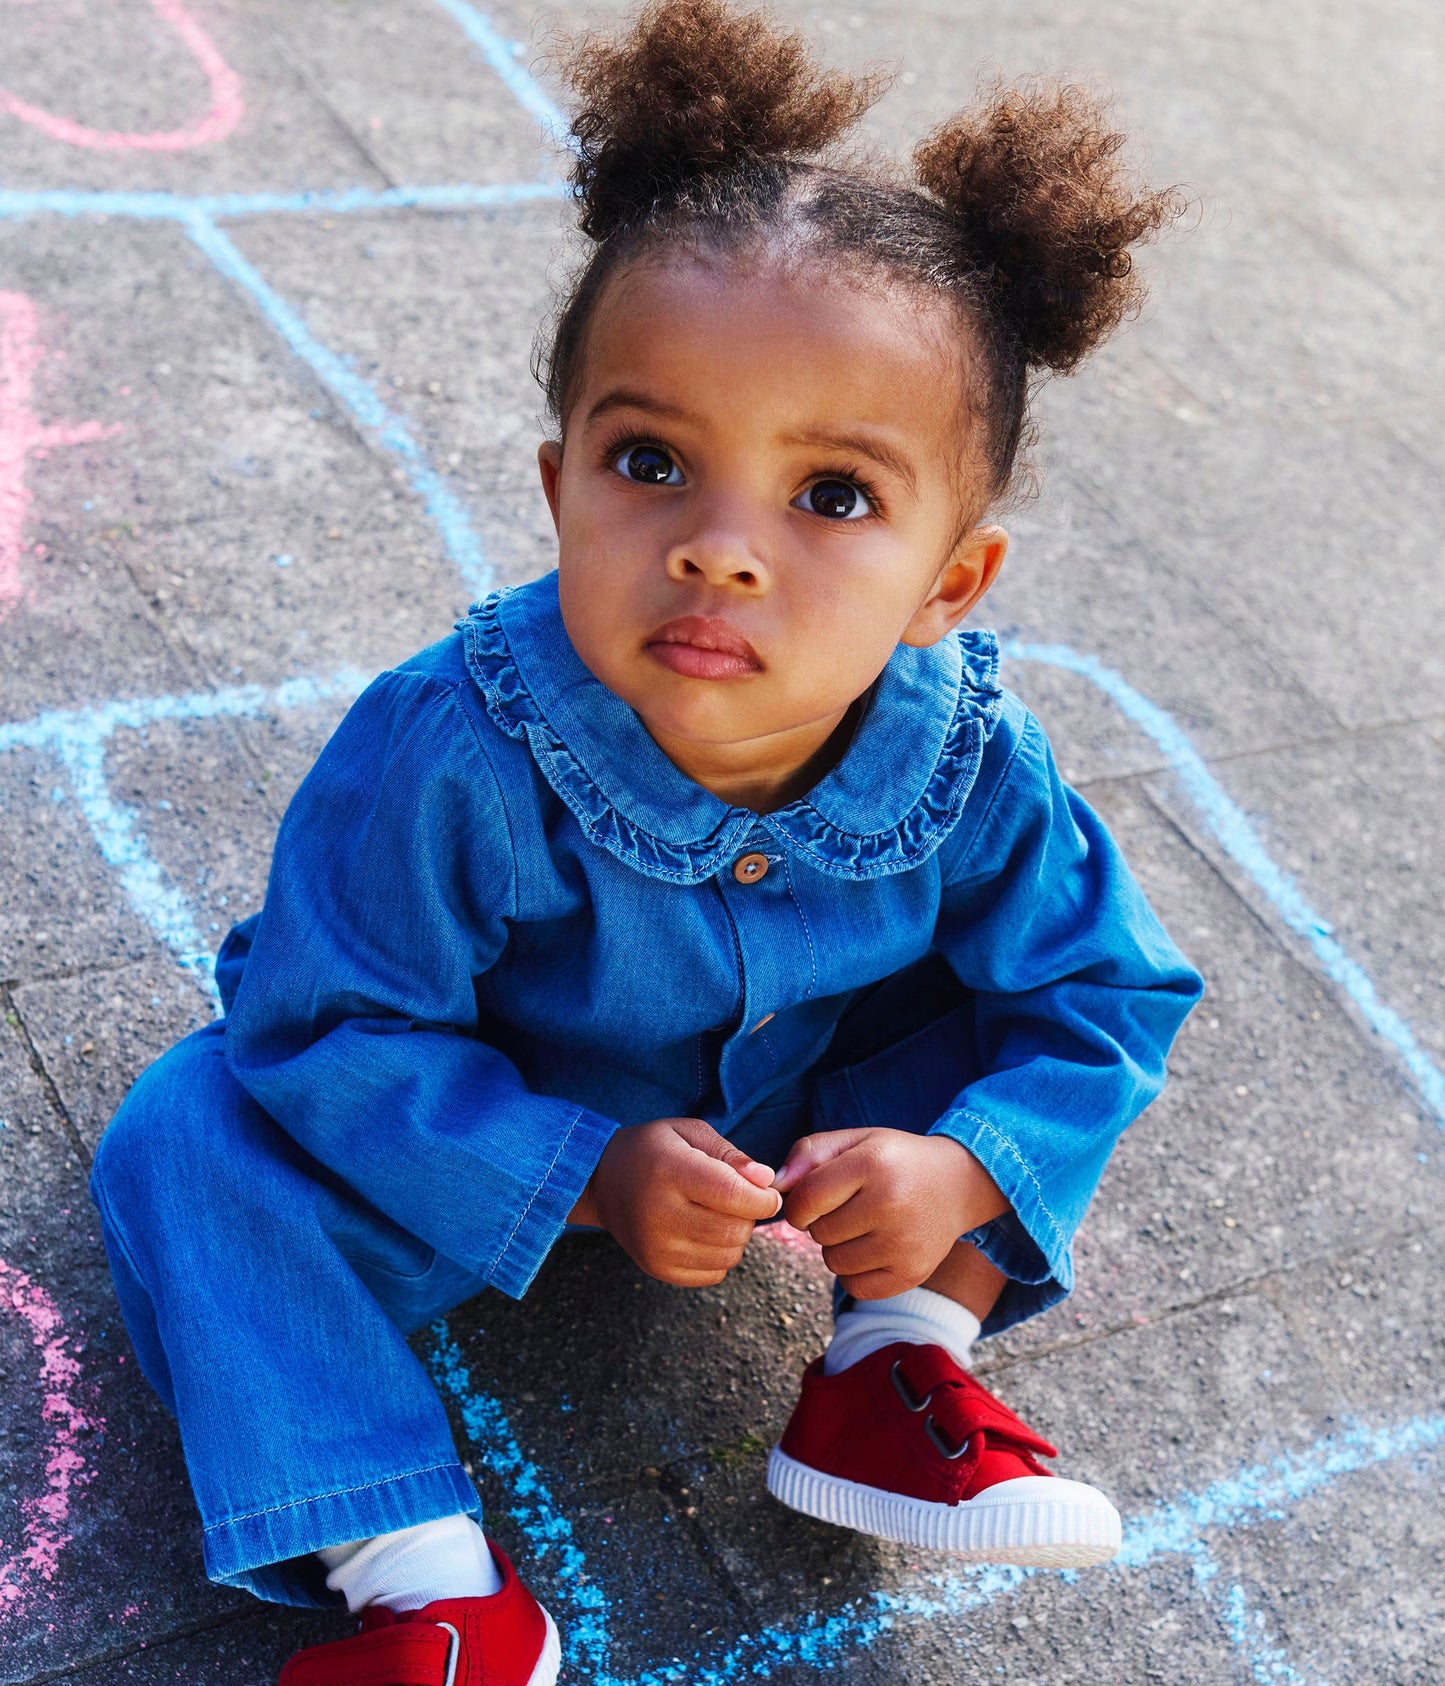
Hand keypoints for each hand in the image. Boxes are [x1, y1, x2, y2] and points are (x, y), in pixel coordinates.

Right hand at [569, 1117, 781, 1286]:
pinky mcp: (656, 1268)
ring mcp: (656, 1247)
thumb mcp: (688, 1132)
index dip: (763, 1198)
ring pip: (729, 1255)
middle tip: (737, 1200)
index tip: (768, 1192)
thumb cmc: (653, 1151)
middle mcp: (660, 1214)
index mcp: (670, 1171)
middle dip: (749, 1216)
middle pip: (734, 1230)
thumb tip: (766, 1181)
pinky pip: (714, 1274)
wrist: (601, 1182)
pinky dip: (719, 1256)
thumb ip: (730, 1154)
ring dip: (736, 1236)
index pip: (733, 1194)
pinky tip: (704, 1234)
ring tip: (717, 1215)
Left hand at [774, 1127, 1009, 1299]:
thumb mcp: (855, 1141)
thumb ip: (809, 1153)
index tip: (812, 1200)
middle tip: (849, 1208)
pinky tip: (874, 1248)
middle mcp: (890, 1204)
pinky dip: (855, 1272)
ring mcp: (904, 1243)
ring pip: (833, 1262)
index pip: (807, 1198)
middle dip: (822, 1222)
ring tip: (864, 1226)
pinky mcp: (912, 1273)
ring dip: (838, 1247)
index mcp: (872, 1164)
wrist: (958, 1184)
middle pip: (818, 1232)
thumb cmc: (894, 1161)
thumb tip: (776, 1185)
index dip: (798, 1204)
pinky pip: (855, 1287)